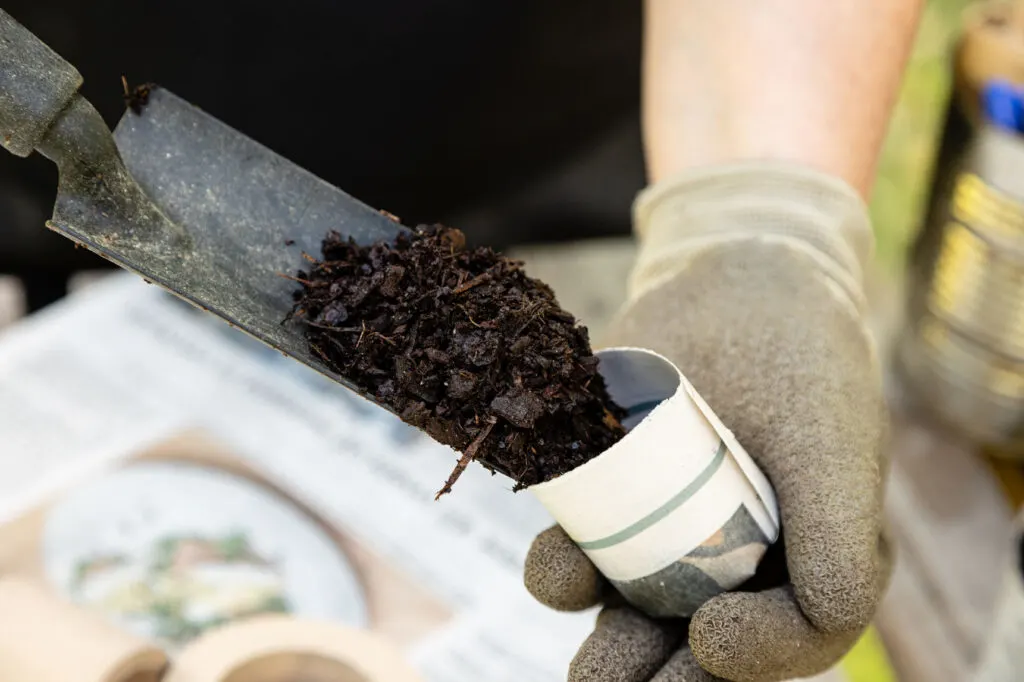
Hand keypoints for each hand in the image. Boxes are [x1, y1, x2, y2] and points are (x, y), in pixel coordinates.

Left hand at [524, 163, 892, 681]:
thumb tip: (812, 625)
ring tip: (585, 659)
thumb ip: (843, 550)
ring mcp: (667, 533)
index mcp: (804, 559)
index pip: (789, 638)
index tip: (710, 636)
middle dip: (659, 676)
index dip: (757, 658)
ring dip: (607, 645)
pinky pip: (583, 554)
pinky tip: (556, 563)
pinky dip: (564, 570)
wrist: (733, 283)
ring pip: (635, 615)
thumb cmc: (799, 362)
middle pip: (699, 647)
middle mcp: (735, 560)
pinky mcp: (611, 498)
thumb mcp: (838, 452)